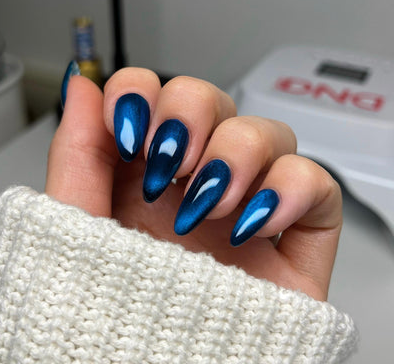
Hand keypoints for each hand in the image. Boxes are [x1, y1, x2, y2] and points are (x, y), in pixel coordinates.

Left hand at [46, 68, 341, 300]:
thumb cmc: (109, 309)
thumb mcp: (77, 222)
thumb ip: (77, 150)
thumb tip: (80, 84)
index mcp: (147, 170)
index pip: (155, 94)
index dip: (143, 92)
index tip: (130, 132)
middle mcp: (197, 178)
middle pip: (214, 101)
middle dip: (191, 115)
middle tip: (170, 162)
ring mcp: (247, 201)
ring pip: (268, 132)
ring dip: (237, 154)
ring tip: (208, 203)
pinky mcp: (290, 234)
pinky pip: (318, 184)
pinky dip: (290, 189)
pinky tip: (252, 224)